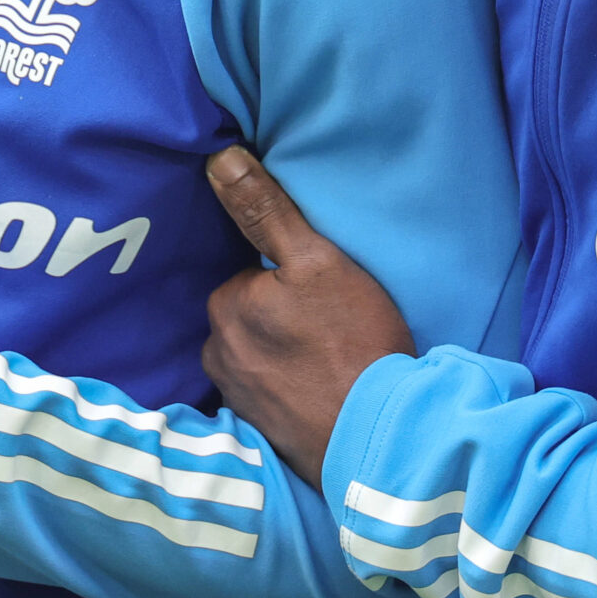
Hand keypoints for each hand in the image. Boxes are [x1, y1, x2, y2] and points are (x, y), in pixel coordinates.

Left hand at [201, 147, 414, 488]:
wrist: (378, 439)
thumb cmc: (353, 341)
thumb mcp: (317, 260)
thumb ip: (266, 210)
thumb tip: (220, 158)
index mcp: (226, 305)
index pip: (251, 274)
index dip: (288, 277)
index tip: (323, 292)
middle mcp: (217, 353)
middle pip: (250, 313)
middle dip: (280, 314)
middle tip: (332, 324)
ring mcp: (236, 397)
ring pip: (257, 353)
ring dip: (282, 352)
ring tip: (330, 357)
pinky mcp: (257, 432)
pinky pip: (267, 391)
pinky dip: (287, 387)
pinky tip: (320, 389)